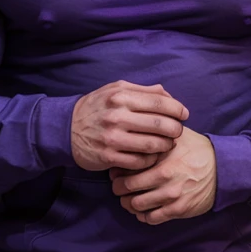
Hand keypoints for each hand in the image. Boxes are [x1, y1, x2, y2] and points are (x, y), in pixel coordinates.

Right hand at [71, 81, 188, 171]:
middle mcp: (117, 116)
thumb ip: (143, 90)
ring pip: (153, 145)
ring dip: (166, 146)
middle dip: (176, 129)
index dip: (177, 109)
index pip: (160, 102)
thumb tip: (168, 95)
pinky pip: (140, 161)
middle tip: (178, 131)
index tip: (184, 114)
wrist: (66, 127)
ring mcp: (113, 138)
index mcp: (122, 96)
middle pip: (160, 124)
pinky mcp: (108, 157)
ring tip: (168, 144)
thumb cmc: (97, 107)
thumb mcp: (116, 90)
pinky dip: (151, 159)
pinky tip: (152, 155)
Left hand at [109, 127, 215, 224]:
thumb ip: (157, 130)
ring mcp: (171, 194)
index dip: (117, 169)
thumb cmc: (198, 149)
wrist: (223, 168)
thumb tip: (136, 125)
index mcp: (162, 155)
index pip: (128, 164)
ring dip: (128, 203)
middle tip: (118, 186)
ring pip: (136, 205)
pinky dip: (143, 215)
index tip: (116, 170)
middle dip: (118, 188)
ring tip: (128, 199)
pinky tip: (143, 209)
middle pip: (127, 187)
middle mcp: (164, 175)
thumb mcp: (178, 134)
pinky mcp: (178, 209)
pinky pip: (151, 218)